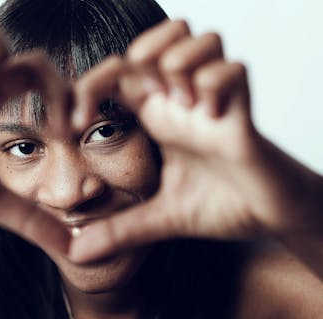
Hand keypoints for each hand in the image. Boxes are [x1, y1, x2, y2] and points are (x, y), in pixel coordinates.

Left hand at [69, 20, 322, 261]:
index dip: (89, 85)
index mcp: (157, 117)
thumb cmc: (220, 206)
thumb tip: (76, 253)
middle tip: (144, 96)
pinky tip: (211, 117)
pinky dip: (216, 86)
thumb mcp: (159, 219)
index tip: (77, 121)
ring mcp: (213, 101)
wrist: (269, 218)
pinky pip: (232, 70)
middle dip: (141, 56)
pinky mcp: (243, 110)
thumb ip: (119, 232)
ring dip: (180, 66)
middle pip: (157, 40)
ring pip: (196, 40)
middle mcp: (181, 102)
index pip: (117, 74)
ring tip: (183, 107)